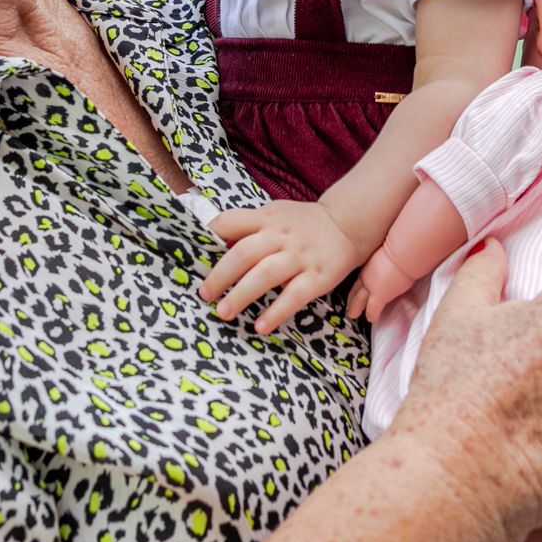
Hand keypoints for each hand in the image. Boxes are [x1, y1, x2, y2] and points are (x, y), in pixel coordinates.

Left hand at [198, 201, 366, 332]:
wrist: (347, 224)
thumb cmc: (303, 224)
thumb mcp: (276, 215)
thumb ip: (250, 227)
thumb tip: (216, 248)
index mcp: (267, 218)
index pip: (232, 221)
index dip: (210, 236)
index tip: (194, 256)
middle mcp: (281, 235)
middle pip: (244, 253)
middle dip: (220, 276)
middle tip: (205, 294)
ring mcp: (300, 256)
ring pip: (265, 275)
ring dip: (241, 295)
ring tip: (223, 313)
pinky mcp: (318, 277)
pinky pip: (294, 296)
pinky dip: (276, 312)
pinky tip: (261, 326)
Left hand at [348, 245, 418, 323]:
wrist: (402, 254)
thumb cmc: (401, 249)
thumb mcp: (390, 253)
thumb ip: (388, 259)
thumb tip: (394, 257)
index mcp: (370, 265)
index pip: (361, 278)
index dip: (358, 285)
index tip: (355, 290)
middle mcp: (367, 275)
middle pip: (355, 289)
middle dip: (352, 298)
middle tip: (348, 305)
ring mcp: (371, 285)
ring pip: (359, 300)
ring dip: (355, 308)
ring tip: (352, 314)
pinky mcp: (379, 295)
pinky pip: (372, 309)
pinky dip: (372, 314)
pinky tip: (371, 319)